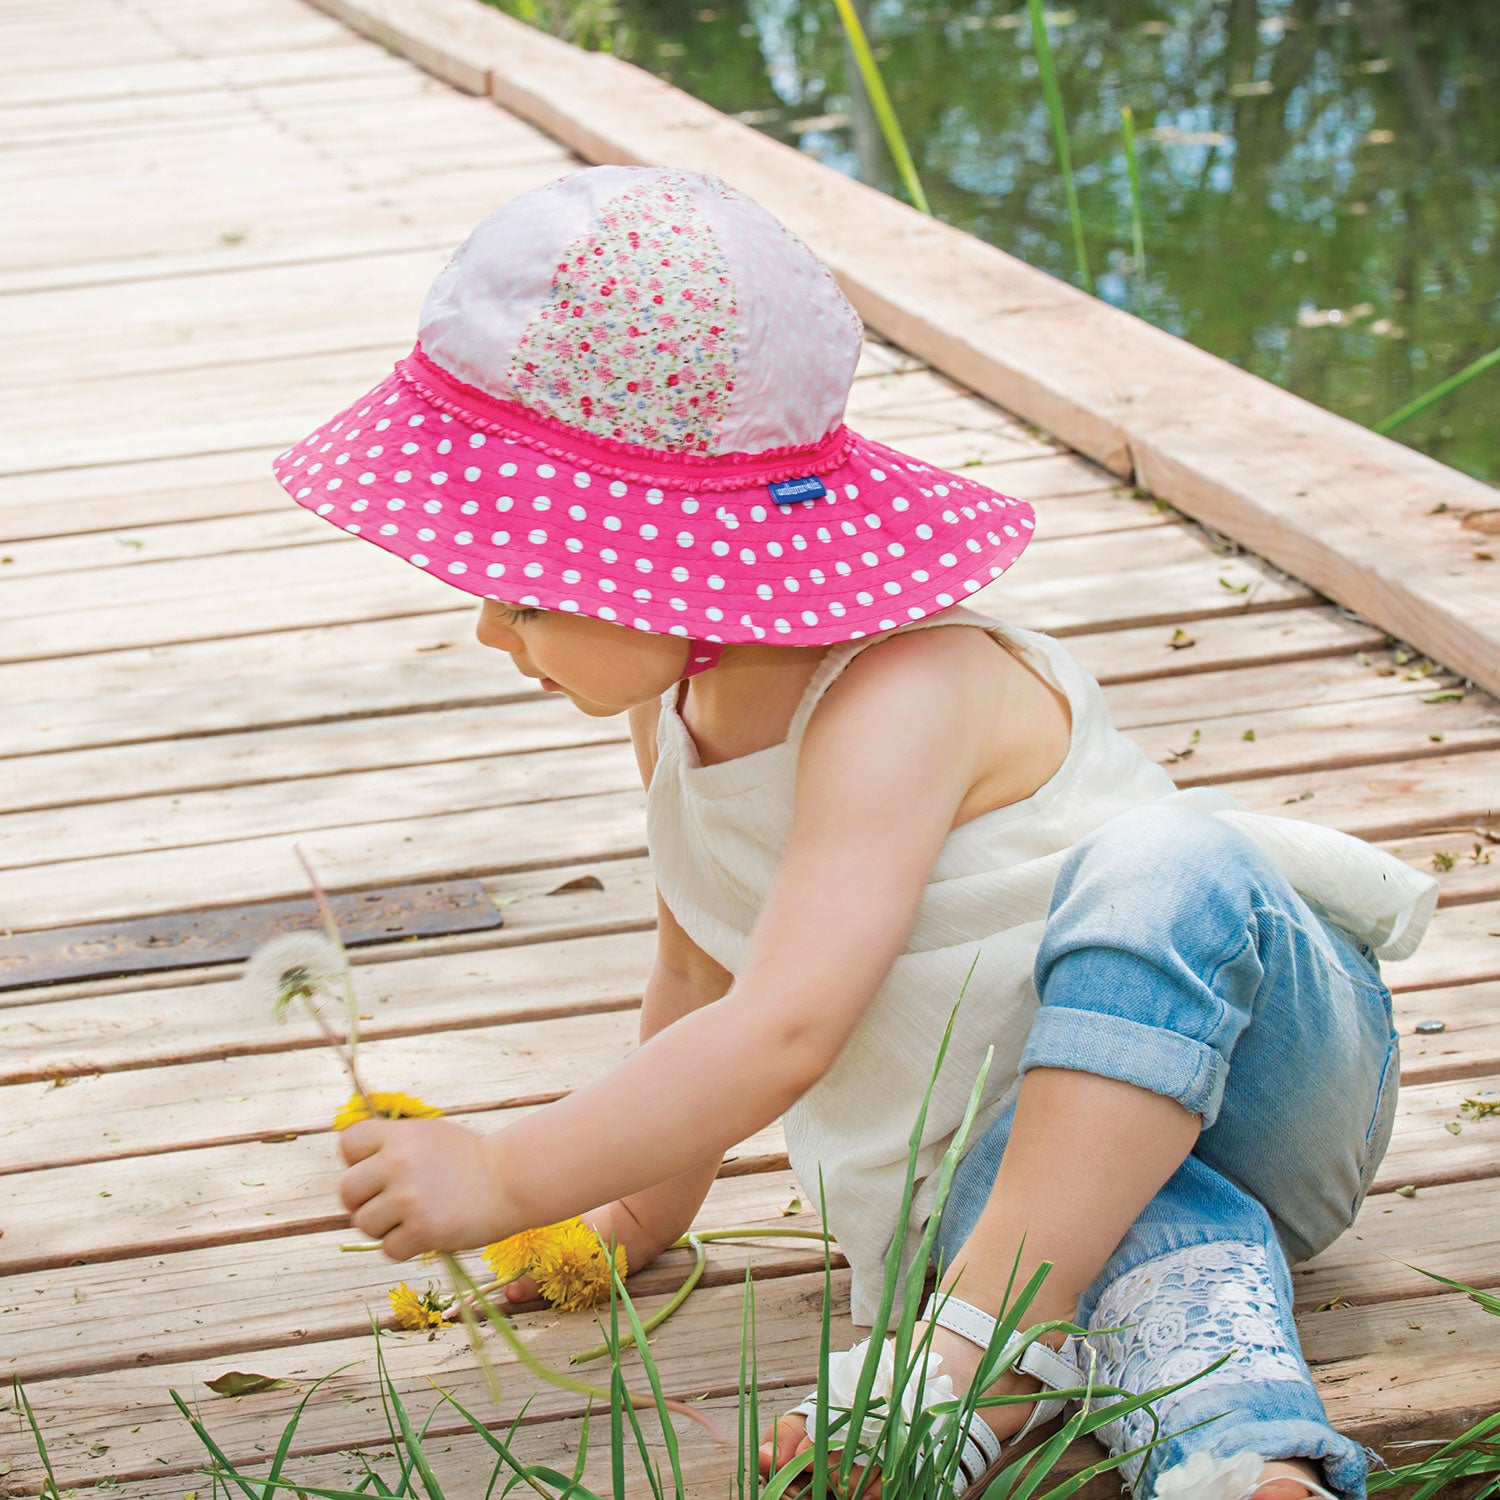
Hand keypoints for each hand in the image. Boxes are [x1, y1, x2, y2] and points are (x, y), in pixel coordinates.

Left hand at [338, 1117, 514, 1259]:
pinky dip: (405, 1247)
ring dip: (384, 1228)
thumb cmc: (471, 1160)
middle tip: (391, 1204)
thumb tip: (356, 1167)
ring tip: (414, 1218)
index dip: (356, 1161)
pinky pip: (388, 1249)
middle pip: (346, 1190)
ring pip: (364, 1224)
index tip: (378, 1171)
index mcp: (401, 1135)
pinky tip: (429, 1232)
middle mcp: (399, 1162)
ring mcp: (409, 1197)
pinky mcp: (423, 1229)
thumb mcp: (431, 1136)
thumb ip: (394, 1146)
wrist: (513, 1180)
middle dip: (363, 1201)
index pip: (348, 1143)